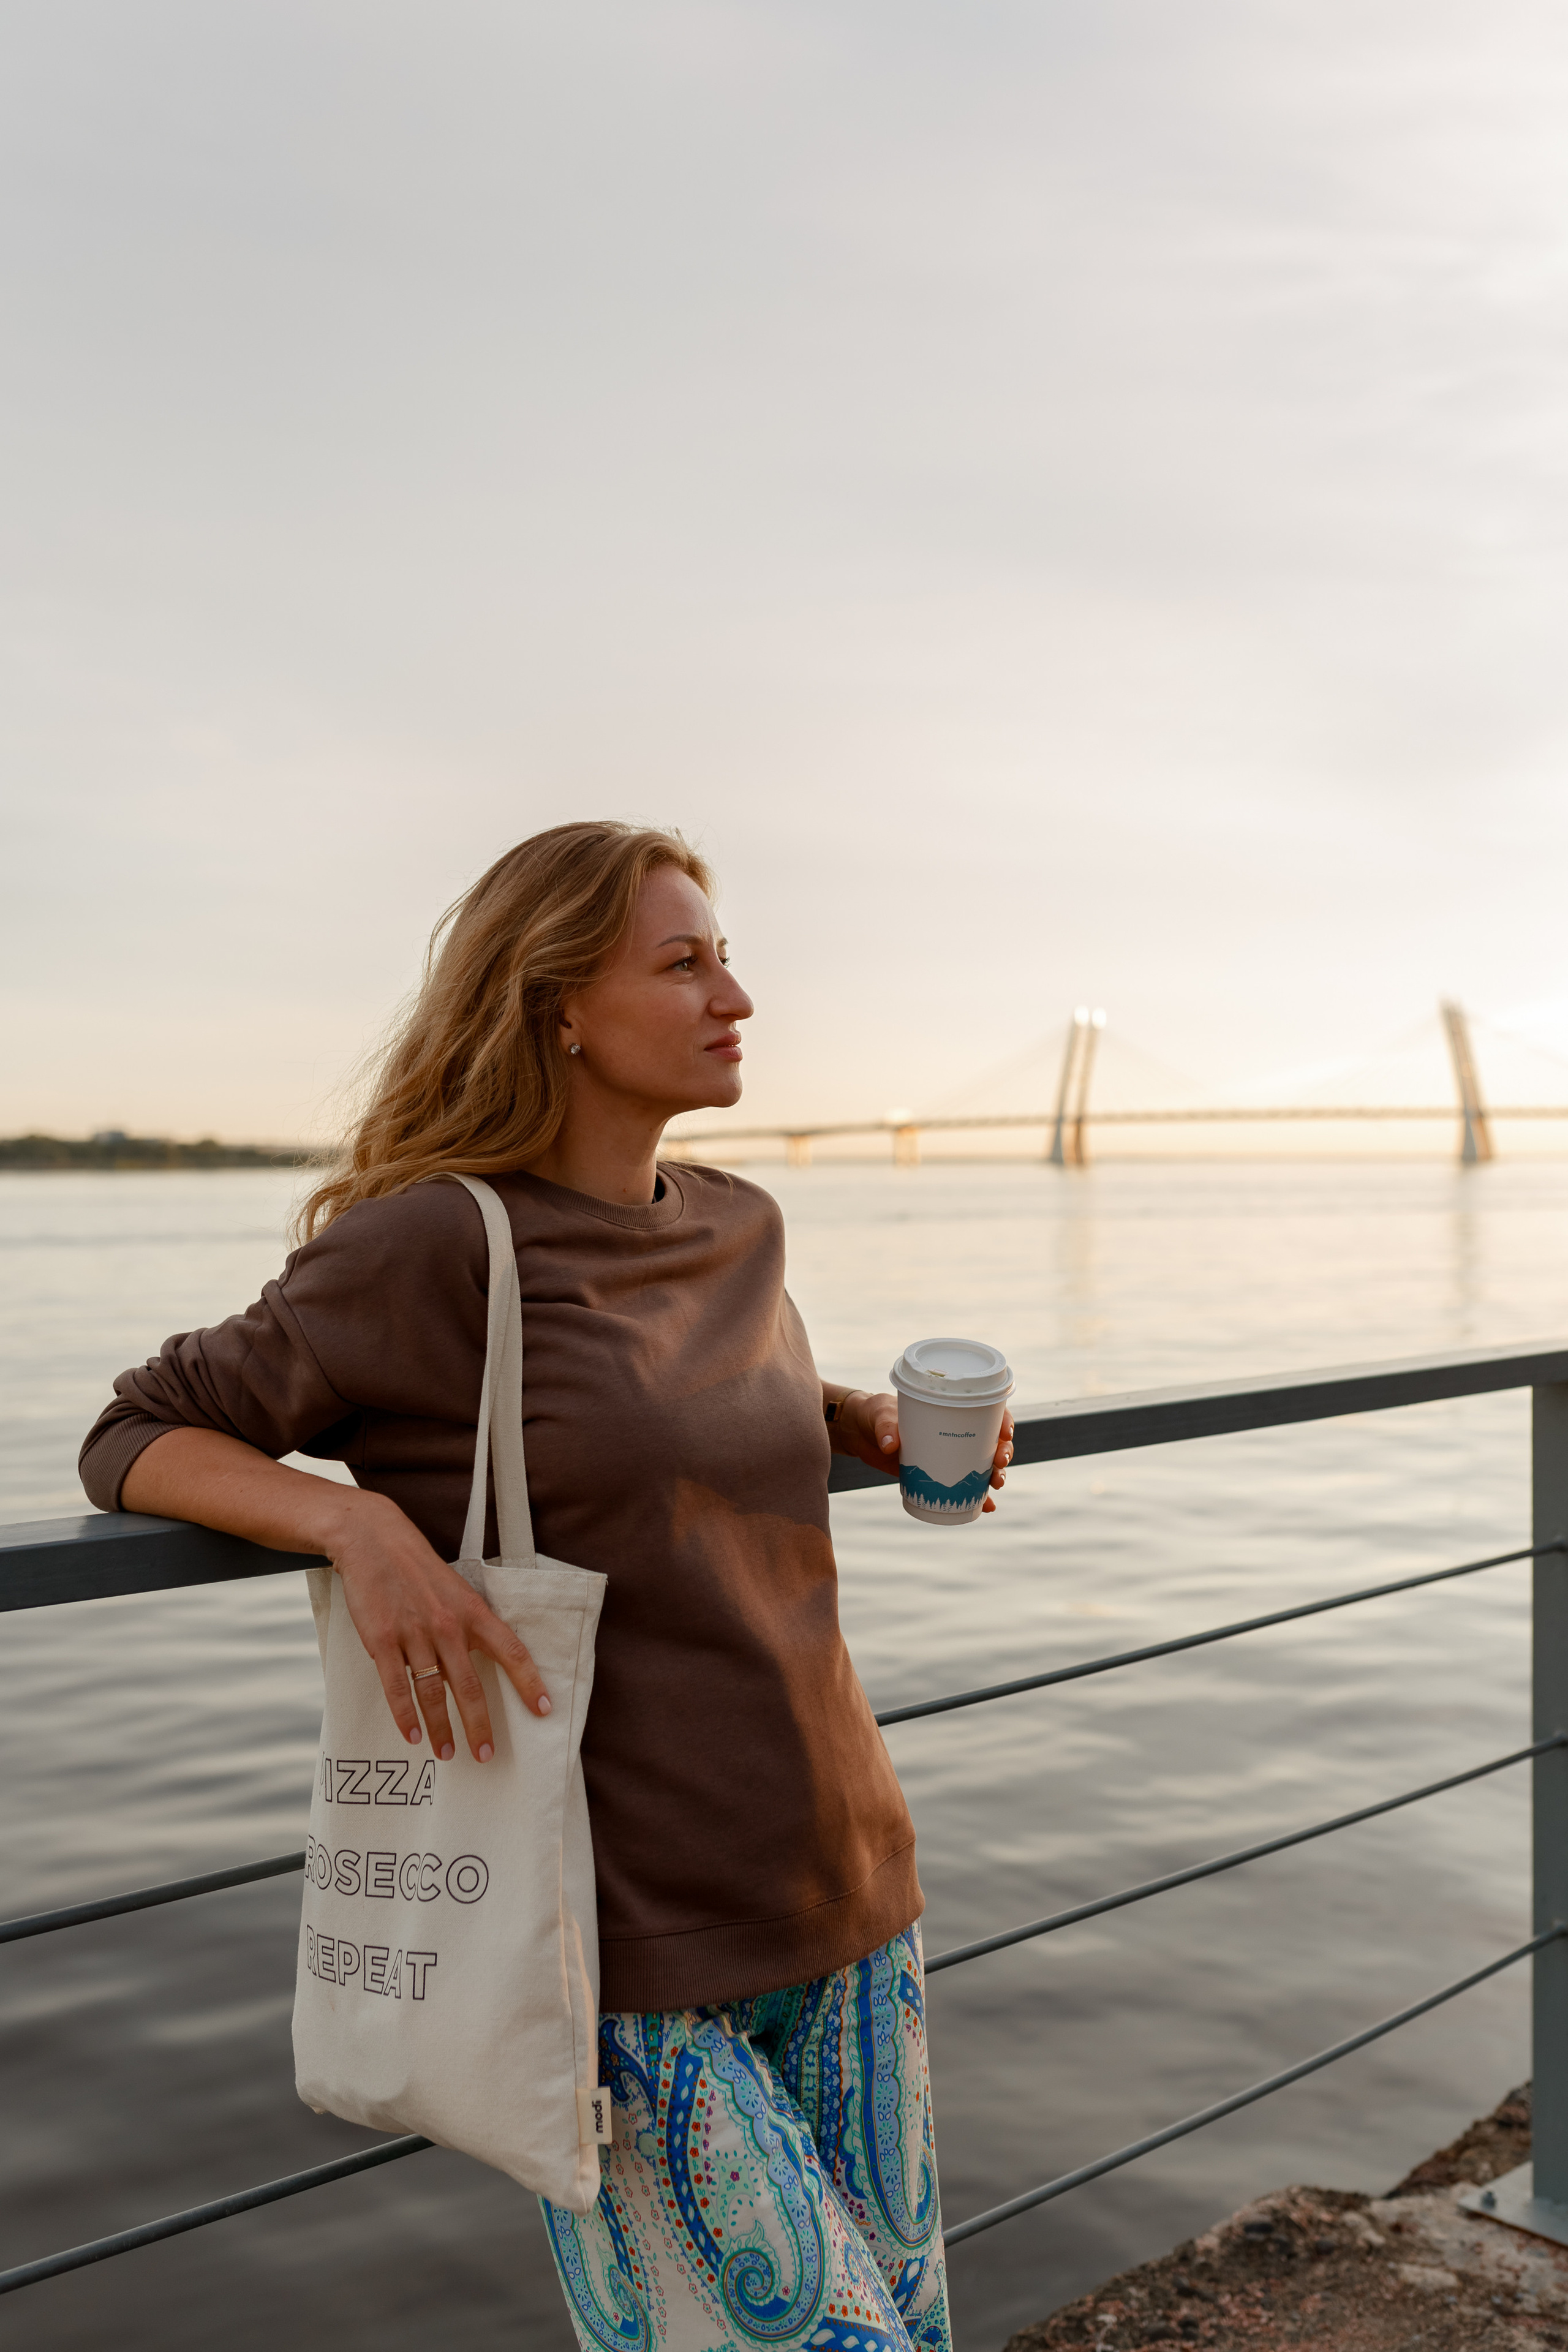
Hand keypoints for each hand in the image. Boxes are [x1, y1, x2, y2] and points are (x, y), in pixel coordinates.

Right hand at [120, 1426, 548, 1761]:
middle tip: (487, 1755)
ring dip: (442, 1727)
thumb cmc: (415, 1566)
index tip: (544, 1710)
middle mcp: (447, 1625)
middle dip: (480, 1725)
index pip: (511, 1650)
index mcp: (471, 1610)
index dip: (529, 1682)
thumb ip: (468, 1622)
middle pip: (471, 1685)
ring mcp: (414, 1634)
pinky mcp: (381, 1640)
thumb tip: (485, 1657)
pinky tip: (413, 1736)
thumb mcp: (454, 1587)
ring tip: (448, 1753)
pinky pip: (396, 1687)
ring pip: (433, 1692)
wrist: (371, 1538)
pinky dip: (405, 1715)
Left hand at [826, 1393, 1015, 1512]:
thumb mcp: (879, 1414)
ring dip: (995, 1475)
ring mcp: (948, 1454)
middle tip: (999, 1464)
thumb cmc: (873, 1413)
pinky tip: (987, 1508)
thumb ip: (884, 1426)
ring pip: (982, 1464)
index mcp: (948, 1408)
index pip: (986, 1410)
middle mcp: (954, 1430)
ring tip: (996, 1486)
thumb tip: (890, 1445)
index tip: (1005, 1432)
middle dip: (1002, 1452)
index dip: (1002, 1420)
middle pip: (991, 1440)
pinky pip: (963, 1486)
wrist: (859, 1432)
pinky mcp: (938, 1473)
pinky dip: (977, 1497)